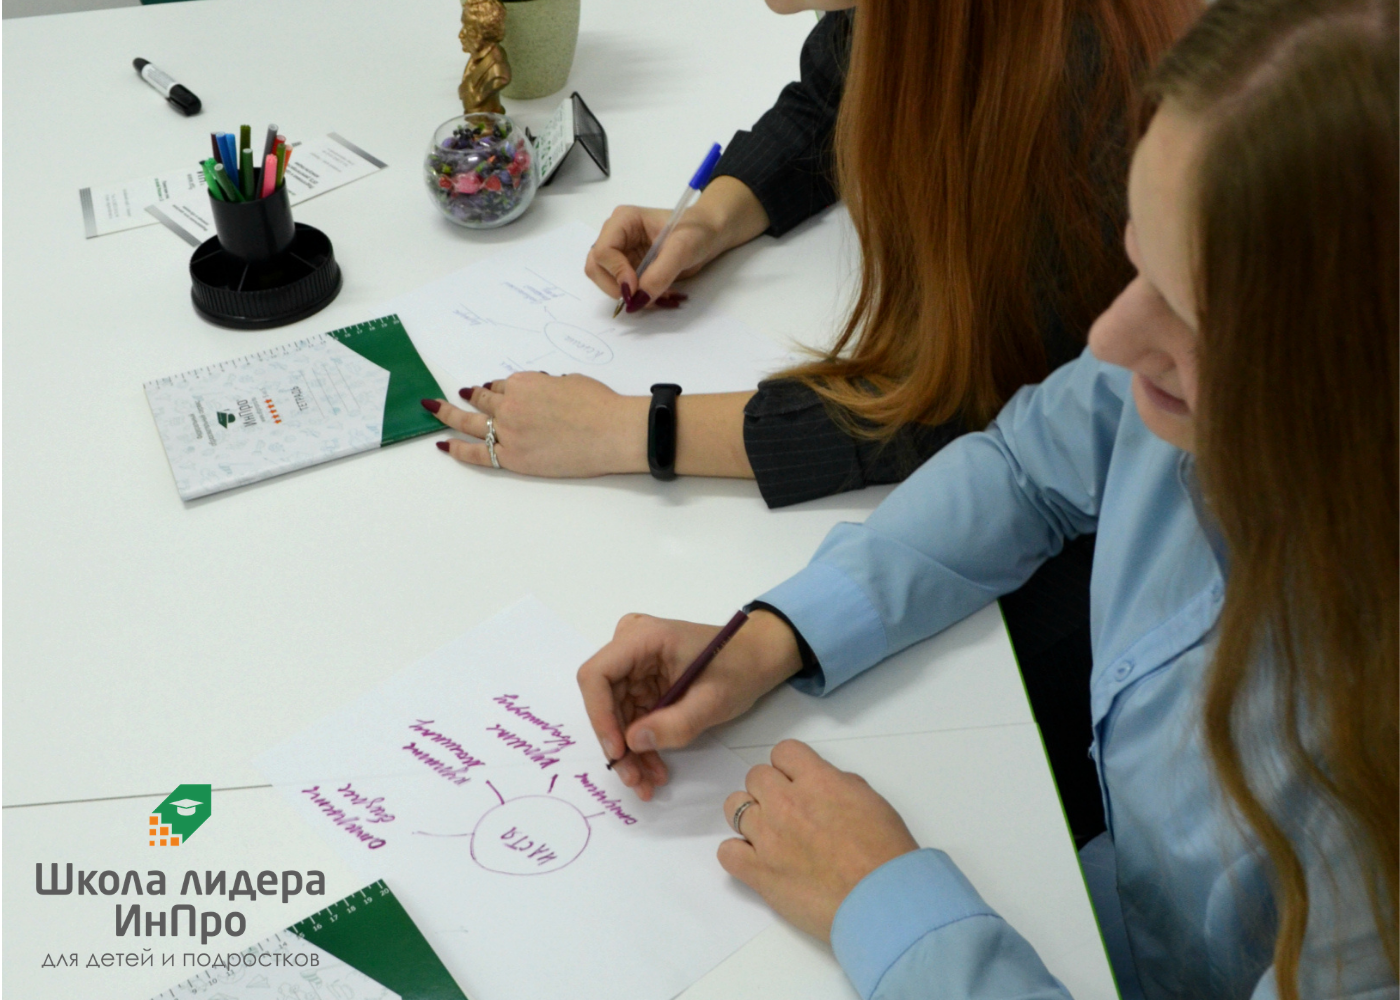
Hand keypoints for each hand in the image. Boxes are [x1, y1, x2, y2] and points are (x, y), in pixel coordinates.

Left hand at [423, 373, 649, 476]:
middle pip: (482, 400)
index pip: (503, 385)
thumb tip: (539, 396)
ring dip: (449, 415)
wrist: (611, 431)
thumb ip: (546, 386)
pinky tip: (444, 444)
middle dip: (467, 397)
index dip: (500, 389)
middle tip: (452, 396)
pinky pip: (478, 454)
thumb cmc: (599, 404)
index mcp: (524, 383)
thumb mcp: (569, 381)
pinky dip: (458, 449)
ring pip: (471, 423)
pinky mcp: (514, 458)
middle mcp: (510, 405)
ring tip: (434, 410)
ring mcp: (508, 433)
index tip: (498, 391)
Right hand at [576, 611, 802, 799]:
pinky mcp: (644, 682)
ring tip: (646, 782)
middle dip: (618, 743)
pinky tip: (654, 769)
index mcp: (642, 638)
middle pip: (604, 700)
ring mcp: (636, 665)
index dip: (600, 715)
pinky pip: (633, 716)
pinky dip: (642, 744)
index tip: (618, 750)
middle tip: (633, 778)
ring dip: (631, 751)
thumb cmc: (740, 668)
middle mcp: (630, 647)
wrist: (758, 658)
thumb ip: (675, 724)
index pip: (597, 675)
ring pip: (617, 714)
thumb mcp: (712, 700)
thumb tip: (633, 743)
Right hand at [584, 176, 769, 309]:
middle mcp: (616, 236)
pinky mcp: (630, 269)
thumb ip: (659, 274)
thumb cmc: (697, 230)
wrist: (710, 234)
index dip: (616, 273)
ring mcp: (622, 254)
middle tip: (643, 298)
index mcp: (623, 221)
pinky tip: (660, 295)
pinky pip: (624, 290)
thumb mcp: (681, 250)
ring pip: (607, 282)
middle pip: (596, 268)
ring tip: (659, 296)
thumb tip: (638, 300)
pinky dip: (639, 298)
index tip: (635, 288)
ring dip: (630, 295)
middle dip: (617, 288)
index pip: (603, 251)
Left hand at [719, 740, 919, 941]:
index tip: (796, 780)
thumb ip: (839, 784)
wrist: (880, 901)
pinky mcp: (759, 872)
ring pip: (734, 807)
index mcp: (817, 781)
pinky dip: (737, 854)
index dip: (790, 766)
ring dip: (750, 816)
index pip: (783, 752)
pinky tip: (756, 860)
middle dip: (770, 789)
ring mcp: (768, 837)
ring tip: (768, 833)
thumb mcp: (870, 801)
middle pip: (755, 776)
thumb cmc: (884, 855)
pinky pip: (727, 852)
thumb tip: (821, 785)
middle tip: (787, 809)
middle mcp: (786, 803)